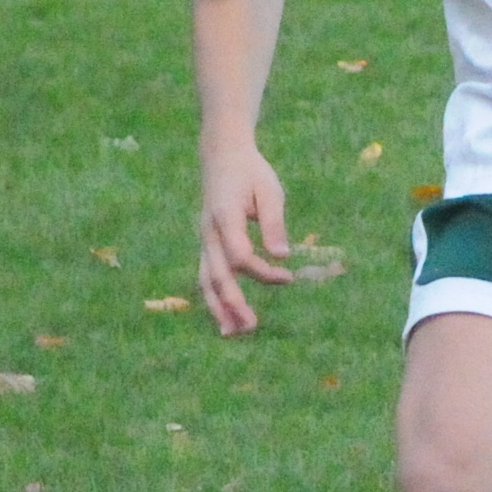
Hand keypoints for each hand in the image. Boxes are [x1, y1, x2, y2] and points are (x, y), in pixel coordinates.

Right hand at [196, 143, 292, 335]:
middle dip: (233, 302)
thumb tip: (283, 256)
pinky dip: (215, 299)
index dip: (261, 270)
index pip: (239, 254)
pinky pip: (207, 276)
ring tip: (233, 334)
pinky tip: (226, 320)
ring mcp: (205, 240)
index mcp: (225, 215)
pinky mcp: (208, 246)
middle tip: (252, 326)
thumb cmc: (251, 173)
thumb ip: (274, 222)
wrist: (222, 156)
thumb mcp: (270, 190)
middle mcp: (209, 232)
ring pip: (206, 280)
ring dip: (218, 308)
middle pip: (217, 274)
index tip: (286, 275)